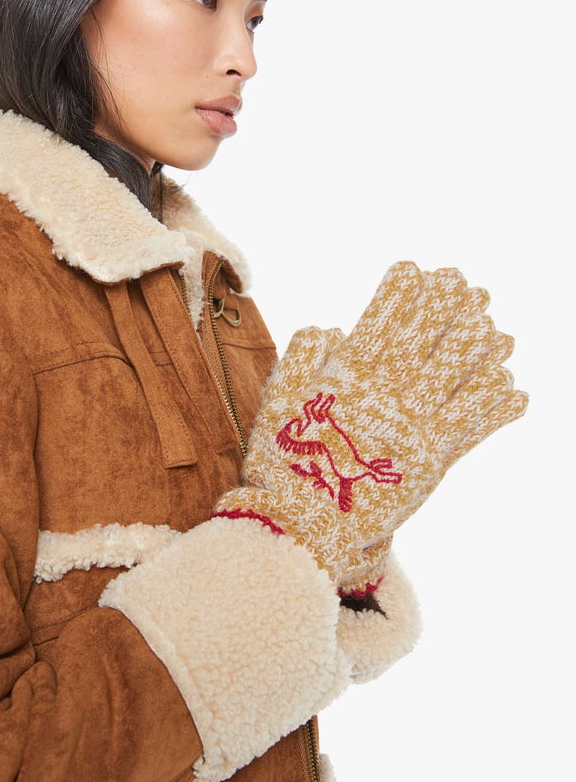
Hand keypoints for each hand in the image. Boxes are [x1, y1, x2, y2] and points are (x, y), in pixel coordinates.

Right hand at [212, 261, 527, 593]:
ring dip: (480, 347)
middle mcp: (387, 392)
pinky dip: (495, 406)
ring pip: (458, 374)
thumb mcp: (276, 400)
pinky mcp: (432, 460)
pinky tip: (514, 389)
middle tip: (467, 284)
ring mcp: (414, 424)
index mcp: (349, 374)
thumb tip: (329, 326)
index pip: (382, 319)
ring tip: (498, 329)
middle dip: (448, 307)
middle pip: (428, 337)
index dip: (399, 291)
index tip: (414, 267)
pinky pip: (472, 425)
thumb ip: (300, 357)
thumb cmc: (283, 462)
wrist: (301, 524)